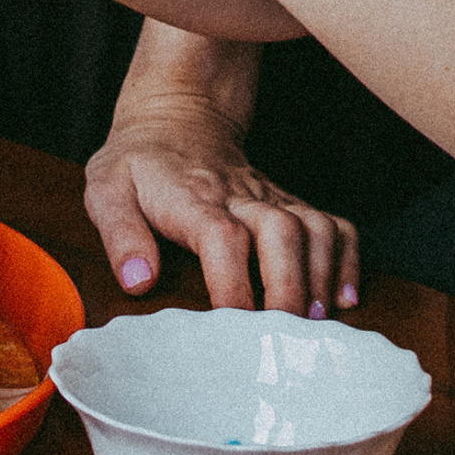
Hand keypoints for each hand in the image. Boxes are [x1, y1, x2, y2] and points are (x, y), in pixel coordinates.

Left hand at [88, 96, 360, 319]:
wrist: (178, 116)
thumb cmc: (139, 163)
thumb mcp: (106, 188)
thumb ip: (119, 232)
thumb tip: (138, 280)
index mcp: (192, 198)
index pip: (220, 237)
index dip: (232, 282)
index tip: (233, 325)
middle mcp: (240, 197)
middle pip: (281, 232)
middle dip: (288, 287)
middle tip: (283, 337)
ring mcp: (272, 198)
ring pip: (315, 228)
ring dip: (321, 277)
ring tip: (315, 323)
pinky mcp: (292, 203)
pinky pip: (336, 225)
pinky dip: (348, 260)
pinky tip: (343, 299)